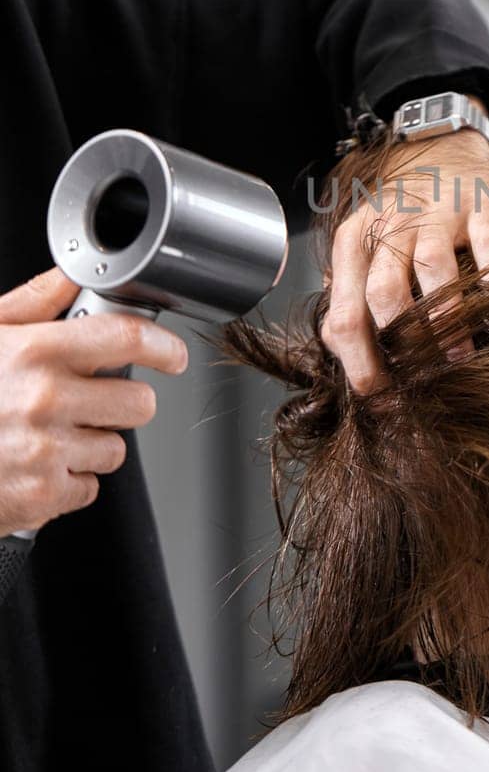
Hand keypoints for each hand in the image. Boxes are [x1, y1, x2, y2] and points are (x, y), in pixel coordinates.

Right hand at [0, 267, 188, 534]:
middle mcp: (45, 400)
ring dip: (91, 445)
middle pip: (139, 403)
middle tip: (89, 403)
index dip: (162, 347)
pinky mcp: (43, 496)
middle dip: (122, 403)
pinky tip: (34, 465)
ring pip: (115, 449)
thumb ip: (32, 304)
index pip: (127, 339)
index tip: (172, 355)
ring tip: (46, 435)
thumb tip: (72, 275)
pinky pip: (89, 487)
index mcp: (35, 352)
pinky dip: (68, 482)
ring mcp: (46, 451)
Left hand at [321, 124, 488, 394]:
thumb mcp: (365, 246)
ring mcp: (438, 215)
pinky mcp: (482, 209)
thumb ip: (349, 292)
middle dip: (401, 346)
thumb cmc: (403, 214)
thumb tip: (341, 352)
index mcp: (355, 242)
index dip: (359, 364)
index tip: (380, 396)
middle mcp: (392, 226)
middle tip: (420, 381)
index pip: (344, 313)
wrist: (444, 150)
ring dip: (446, 322)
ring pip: (432, 270)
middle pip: (383, 292)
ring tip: (459, 357)